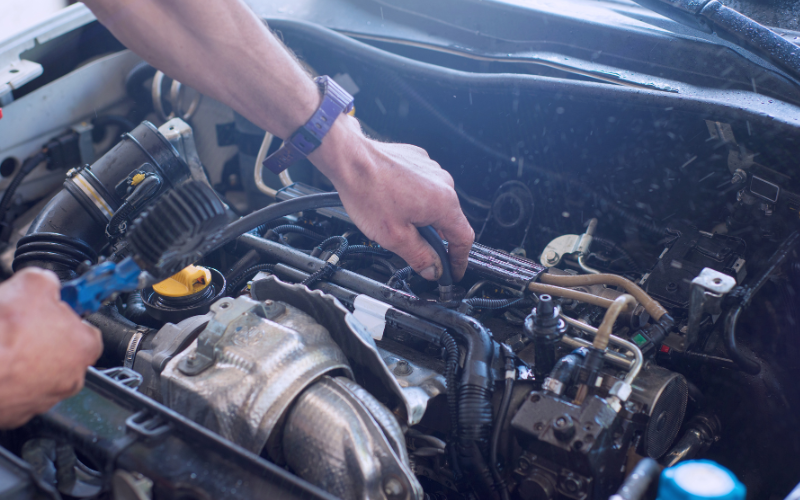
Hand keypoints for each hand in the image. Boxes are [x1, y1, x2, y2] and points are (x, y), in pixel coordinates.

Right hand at [0, 268, 101, 428]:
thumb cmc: (3, 334)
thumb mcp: (33, 284)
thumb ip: (49, 282)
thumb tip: (47, 281)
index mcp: (85, 347)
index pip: (87, 328)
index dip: (66, 315)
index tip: (54, 309)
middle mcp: (71, 378)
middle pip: (63, 351)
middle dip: (44, 338)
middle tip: (23, 325)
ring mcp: (43, 398)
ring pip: (39, 373)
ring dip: (25, 359)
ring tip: (6, 344)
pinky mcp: (16, 412)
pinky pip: (17, 390)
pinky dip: (8, 377)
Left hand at [310, 115, 474, 280]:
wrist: (350, 160)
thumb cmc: (369, 192)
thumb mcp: (395, 237)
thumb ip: (420, 257)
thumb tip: (433, 269)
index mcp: (444, 203)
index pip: (464, 239)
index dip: (459, 260)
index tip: (453, 271)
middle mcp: (443, 183)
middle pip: (449, 220)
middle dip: (436, 239)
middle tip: (417, 252)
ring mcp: (431, 169)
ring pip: (435, 203)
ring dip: (423, 217)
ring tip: (397, 222)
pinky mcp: (418, 161)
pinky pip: (424, 187)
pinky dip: (414, 199)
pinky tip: (394, 203)